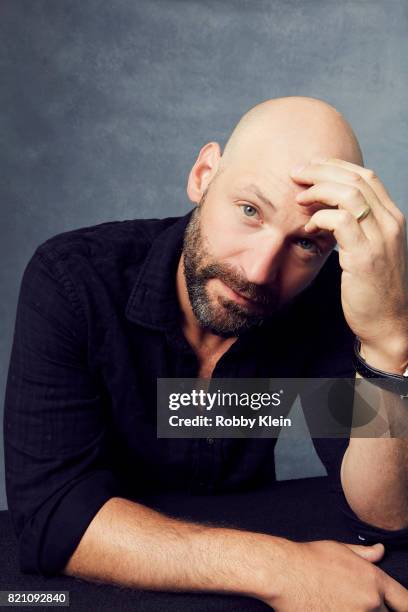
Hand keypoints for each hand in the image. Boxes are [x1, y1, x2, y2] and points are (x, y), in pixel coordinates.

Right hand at [258, 539, 407, 610]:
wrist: (284, 574)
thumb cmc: (309, 559)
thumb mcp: (340, 549)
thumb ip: (364, 555)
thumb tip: (380, 550)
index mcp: (374, 581)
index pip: (405, 601)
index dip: (404, 606)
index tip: (400, 608)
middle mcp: (370, 602)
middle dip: (374, 609)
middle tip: (352, 600)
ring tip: (339, 604)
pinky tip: (330, 608)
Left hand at [291, 159, 407, 372]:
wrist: (387, 324)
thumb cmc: (373, 289)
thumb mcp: (369, 251)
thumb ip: (356, 228)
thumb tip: (328, 211)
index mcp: (392, 218)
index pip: (366, 177)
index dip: (336, 166)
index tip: (311, 167)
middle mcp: (390, 223)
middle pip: (356, 178)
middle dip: (321, 170)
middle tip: (296, 173)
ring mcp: (380, 239)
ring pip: (348, 194)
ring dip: (318, 190)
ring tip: (298, 197)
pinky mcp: (365, 256)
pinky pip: (340, 222)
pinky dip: (320, 218)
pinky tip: (308, 226)